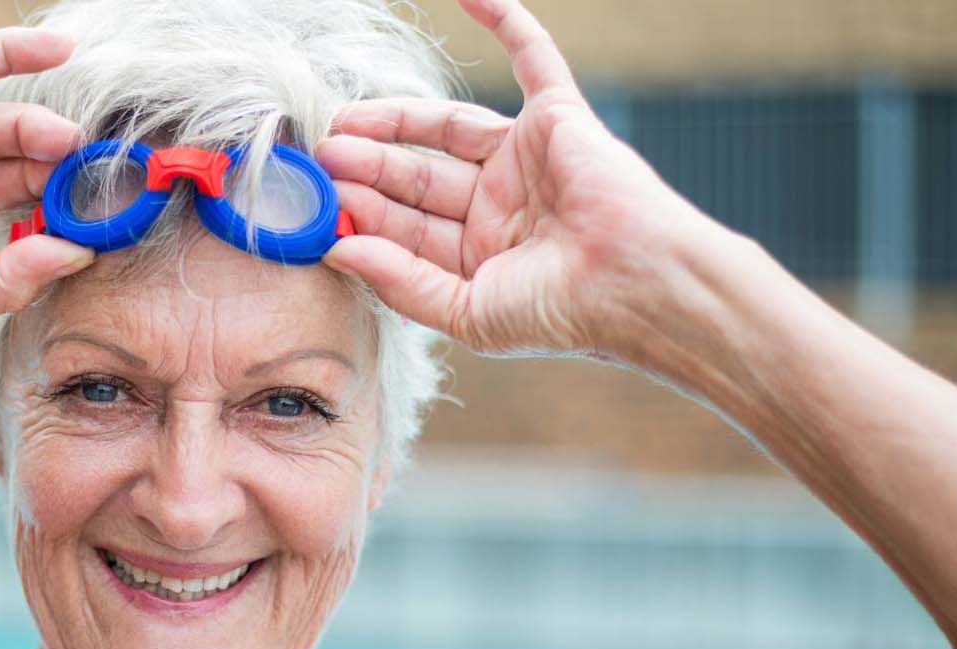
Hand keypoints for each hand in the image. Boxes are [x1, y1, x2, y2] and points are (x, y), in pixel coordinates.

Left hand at [316, 0, 722, 358]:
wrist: (634, 285)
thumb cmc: (561, 313)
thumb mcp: (466, 312)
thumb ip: (400, 282)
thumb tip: (337, 250)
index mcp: (480, 256)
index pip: (408, 227)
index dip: (364, 215)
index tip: (322, 207)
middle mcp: (499, 207)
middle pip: (417, 176)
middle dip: (368, 168)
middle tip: (323, 157)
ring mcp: (526, 159)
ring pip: (446, 128)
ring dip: (395, 120)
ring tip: (343, 121)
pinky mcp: (558, 118)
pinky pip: (531, 57)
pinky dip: (503, 21)